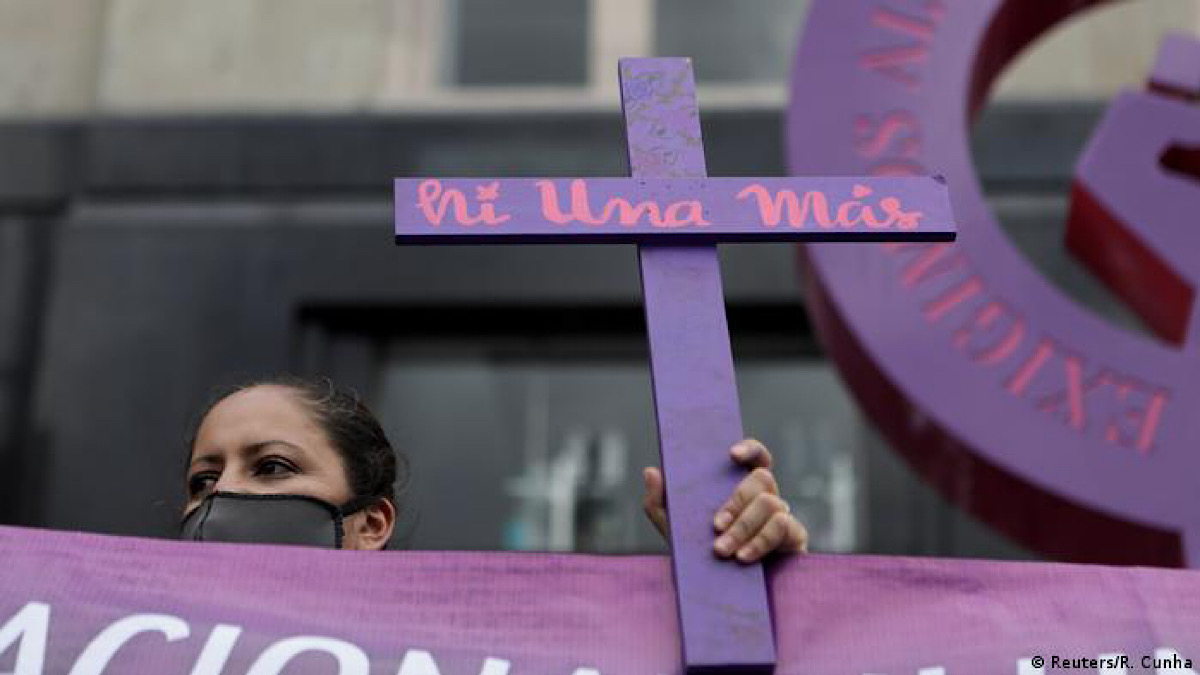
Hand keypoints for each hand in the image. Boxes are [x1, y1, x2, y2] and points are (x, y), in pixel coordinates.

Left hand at [642, 438, 807, 562]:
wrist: (724, 598)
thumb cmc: (702, 558)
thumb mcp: (675, 531)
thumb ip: (659, 502)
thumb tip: (651, 472)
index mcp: (740, 488)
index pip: (754, 457)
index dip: (749, 448)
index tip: (731, 455)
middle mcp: (765, 496)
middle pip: (761, 478)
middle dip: (736, 503)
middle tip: (715, 527)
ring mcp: (782, 516)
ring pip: (771, 503)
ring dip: (745, 526)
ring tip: (724, 550)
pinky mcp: (794, 538)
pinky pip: (784, 527)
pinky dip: (761, 541)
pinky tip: (743, 557)